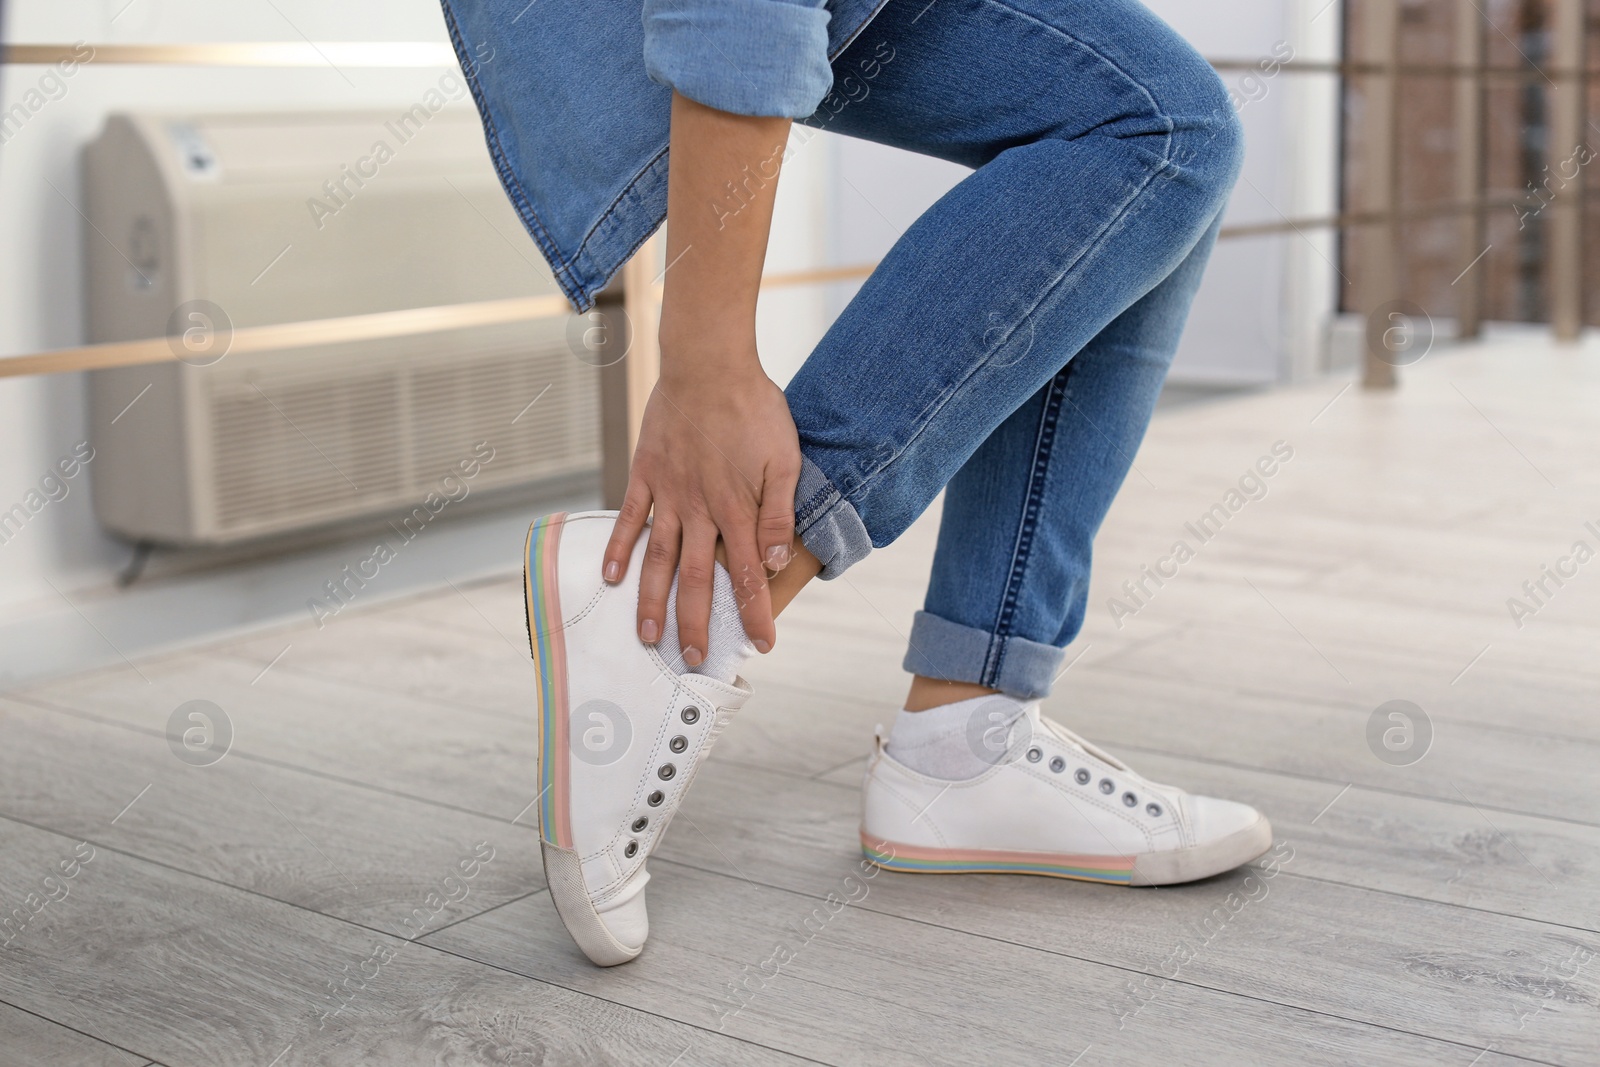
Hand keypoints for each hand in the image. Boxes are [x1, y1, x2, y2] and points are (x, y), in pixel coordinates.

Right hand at [602, 358, 800, 661]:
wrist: (710, 363)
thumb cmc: (754, 409)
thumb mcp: (784, 460)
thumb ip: (778, 515)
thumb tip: (774, 564)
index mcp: (738, 509)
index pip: (746, 575)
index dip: (754, 613)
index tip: (761, 644)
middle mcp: (700, 509)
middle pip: (695, 579)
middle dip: (696, 624)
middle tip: (695, 660)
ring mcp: (669, 494)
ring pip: (658, 559)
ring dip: (652, 602)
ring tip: (648, 638)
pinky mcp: (645, 474)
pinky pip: (630, 518)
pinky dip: (620, 549)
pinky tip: (612, 578)